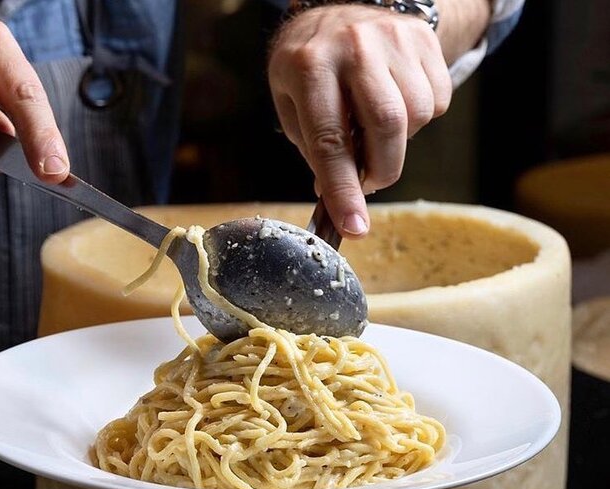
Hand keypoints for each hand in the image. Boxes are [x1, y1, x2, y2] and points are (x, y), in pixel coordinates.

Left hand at [268, 5, 452, 237]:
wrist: (338, 9)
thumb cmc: (308, 67)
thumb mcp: (291, 101)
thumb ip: (313, 147)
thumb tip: (339, 197)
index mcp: (308, 66)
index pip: (329, 140)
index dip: (343, 190)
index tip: (354, 227)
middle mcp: (353, 47)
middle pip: (386, 125)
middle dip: (383, 170)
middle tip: (370, 182)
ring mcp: (392, 38)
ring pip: (417, 114)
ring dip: (399, 141)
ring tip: (375, 128)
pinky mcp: (422, 38)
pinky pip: (437, 99)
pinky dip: (421, 117)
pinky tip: (395, 103)